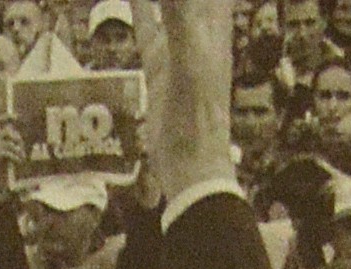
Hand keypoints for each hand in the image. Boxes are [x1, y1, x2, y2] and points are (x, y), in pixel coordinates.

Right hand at [138, 0, 233, 189]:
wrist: (191, 170)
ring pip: (164, 0)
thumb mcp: (188, 59)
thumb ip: (179, 14)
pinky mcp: (160, 63)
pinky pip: (146, 22)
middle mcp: (199, 28)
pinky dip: (138, 3)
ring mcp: (178, 43)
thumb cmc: (196, 119)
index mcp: (212, 23)